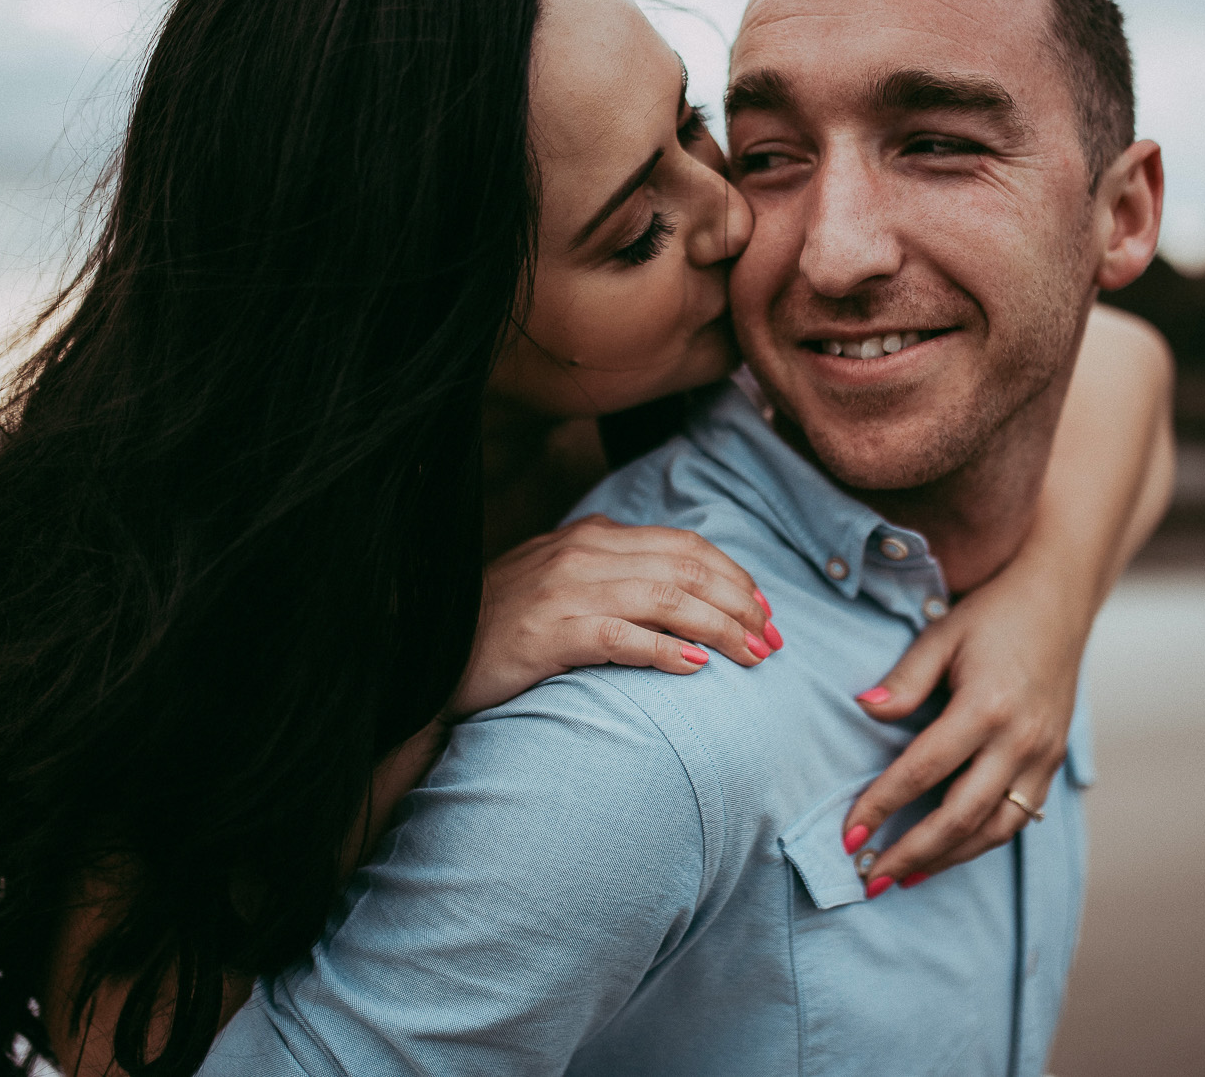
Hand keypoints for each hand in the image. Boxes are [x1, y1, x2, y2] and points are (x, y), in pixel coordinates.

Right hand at [449, 515, 778, 719]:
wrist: (432, 654)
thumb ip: (615, 577)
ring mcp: (564, 590)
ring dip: (719, 628)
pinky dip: (664, 649)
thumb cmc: (504, 629)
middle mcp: (583, 554)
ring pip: (666, 598)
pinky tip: (695, 668)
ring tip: (752, 656)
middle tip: (773, 640)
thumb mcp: (563, 587)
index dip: (734, 577)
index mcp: (591, 537)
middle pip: (686, 569)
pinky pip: (621, 636)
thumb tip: (685, 595)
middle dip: (740, 604)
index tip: (765, 611)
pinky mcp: (547, 631)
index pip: (685, 545)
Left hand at [843, 569, 1081, 889]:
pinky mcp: (1053, 763)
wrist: (1060, 602)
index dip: (882, 806)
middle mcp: (1020, 740)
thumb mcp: (941, 635)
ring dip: (947, 859)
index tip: (848, 834)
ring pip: (994, 830)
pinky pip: (1017, 818)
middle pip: (960, 816)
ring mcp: (1042, 757)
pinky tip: (949, 853)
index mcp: (986, 707)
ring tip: (904, 877)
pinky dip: (980, 843)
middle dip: (912, 852)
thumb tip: (864, 711)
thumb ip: (904, 680)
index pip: (923, 771)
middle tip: (870, 878)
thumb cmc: (993, 615)